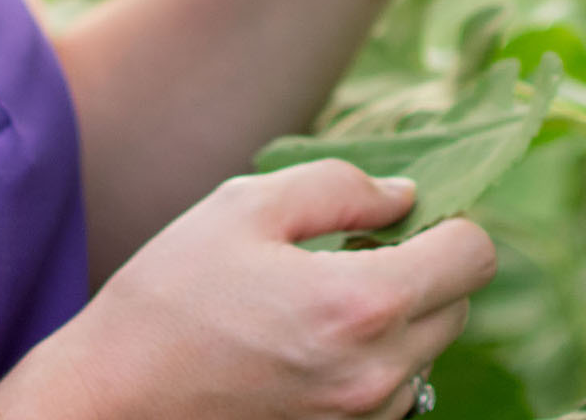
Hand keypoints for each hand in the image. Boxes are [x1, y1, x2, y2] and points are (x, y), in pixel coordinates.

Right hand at [0, 161, 493, 418]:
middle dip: (420, 267)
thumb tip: (405, 197)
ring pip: (428, 351)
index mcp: (361, 306)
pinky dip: (371, 359)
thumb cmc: (169, 298)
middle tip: (349, 249)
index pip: (474, 255)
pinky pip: (392, 391)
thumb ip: (341, 187)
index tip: (400, 215)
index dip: (448, 220)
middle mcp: (377, 376)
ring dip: (398, 317)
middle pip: (458, 304)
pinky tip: (307, 340)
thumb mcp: (245, 207)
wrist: (111, 402)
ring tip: (317, 298)